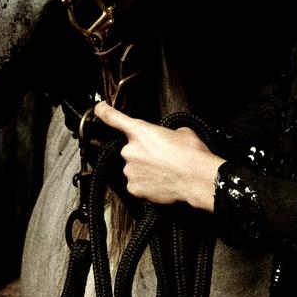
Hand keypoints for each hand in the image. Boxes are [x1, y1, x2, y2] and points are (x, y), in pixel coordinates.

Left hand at [91, 101, 223, 212]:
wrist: (197, 179)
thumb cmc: (192, 155)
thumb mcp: (181, 132)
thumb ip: (164, 133)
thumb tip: (164, 139)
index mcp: (140, 131)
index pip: (114, 118)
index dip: (103, 111)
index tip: (99, 109)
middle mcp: (130, 150)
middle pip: (130, 150)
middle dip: (143, 153)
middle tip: (162, 158)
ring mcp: (130, 171)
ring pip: (133, 168)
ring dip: (145, 169)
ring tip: (165, 172)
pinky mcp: (134, 188)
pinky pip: (136, 184)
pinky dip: (146, 184)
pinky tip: (161, 183)